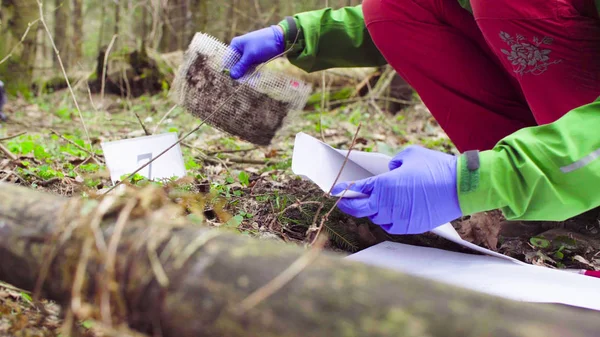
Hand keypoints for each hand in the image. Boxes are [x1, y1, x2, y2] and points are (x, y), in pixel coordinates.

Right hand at [229, 25, 283, 78]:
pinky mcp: (254, 58)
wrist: (280, 39)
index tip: (234, 79)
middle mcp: (240, 49)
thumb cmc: (263, 44)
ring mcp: (247, 54)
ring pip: (242, 67)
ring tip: (252, 81)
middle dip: (239, 73)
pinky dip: (251, 72)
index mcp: (235, 45)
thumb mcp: (251, 55)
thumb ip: (241, 66)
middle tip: (245, 81)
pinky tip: (256, 78)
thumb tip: (232, 76)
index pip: (228, 60)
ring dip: (246, 74)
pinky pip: (249, 67)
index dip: (229, 70)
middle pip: (235, 65)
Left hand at [331, 145, 461, 234]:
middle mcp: (388, 204)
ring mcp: (399, 218)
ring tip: (375, 203)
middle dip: (349, 205)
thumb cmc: (436, 168)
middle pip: (360, 209)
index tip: (335, 191)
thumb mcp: (410, 155)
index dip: (343, 191)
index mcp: (384, 185)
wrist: (460, 187)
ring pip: (376, 218)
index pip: (357, 190)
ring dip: (373, 211)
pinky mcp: (410, 227)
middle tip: (344, 201)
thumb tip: (390, 170)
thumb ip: (394, 163)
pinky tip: (392, 211)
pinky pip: (391, 226)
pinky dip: (388, 220)